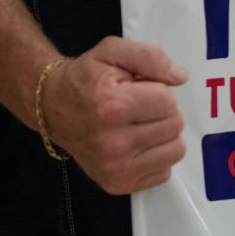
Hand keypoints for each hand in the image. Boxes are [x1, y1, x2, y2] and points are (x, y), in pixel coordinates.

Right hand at [42, 36, 188, 194]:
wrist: (52, 107)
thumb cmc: (86, 78)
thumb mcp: (112, 51)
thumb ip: (150, 57)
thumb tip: (181, 77)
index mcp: (113, 106)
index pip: (168, 101)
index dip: (159, 90)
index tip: (139, 90)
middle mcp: (113, 143)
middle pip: (175, 125)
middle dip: (162, 112)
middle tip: (138, 108)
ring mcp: (115, 168)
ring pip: (175, 150)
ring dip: (163, 135)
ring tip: (139, 126)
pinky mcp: (118, 184)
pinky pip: (164, 173)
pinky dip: (156, 157)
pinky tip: (136, 145)